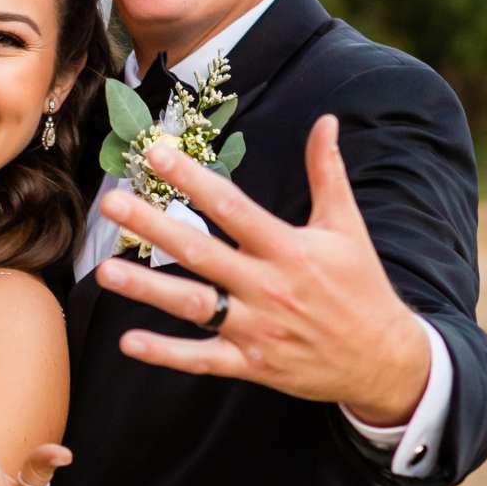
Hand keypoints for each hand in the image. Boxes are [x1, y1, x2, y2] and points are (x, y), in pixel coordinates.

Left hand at [96, 115, 431, 421]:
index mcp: (289, 248)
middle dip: (154, 227)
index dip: (193, 180)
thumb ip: (328, 173)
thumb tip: (326, 120)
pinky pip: (202, 360)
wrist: (382, 359)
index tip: (157, 155)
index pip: (232, 208)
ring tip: (104, 271)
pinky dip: (166, 354)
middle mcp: (268, 287)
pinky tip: (129, 341)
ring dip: (147, 289)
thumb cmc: (361, 286)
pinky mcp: (252, 365)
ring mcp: (257, 329)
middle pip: (202, 253)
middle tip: (112, 204)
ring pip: (194, 307)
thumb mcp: (347, 226)